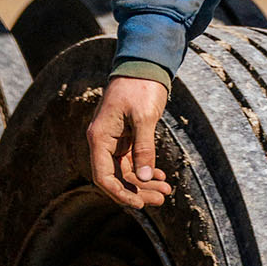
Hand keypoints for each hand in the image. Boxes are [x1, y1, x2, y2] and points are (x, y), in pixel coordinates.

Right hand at [87, 77, 173, 210]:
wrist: (145, 62)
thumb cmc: (141, 86)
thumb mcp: (144, 117)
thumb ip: (143, 147)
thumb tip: (143, 177)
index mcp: (100, 137)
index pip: (103, 176)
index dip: (120, 193)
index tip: (139, 204)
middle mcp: (103, 140)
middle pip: (116, 176)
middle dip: (138, 190)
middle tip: (161, 199)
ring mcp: (114, 138)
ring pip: (126, 169)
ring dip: (145, 182)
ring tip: (166, 191)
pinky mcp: (126, 135)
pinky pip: (132, 159)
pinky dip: (145, 168)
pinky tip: (160, 176)